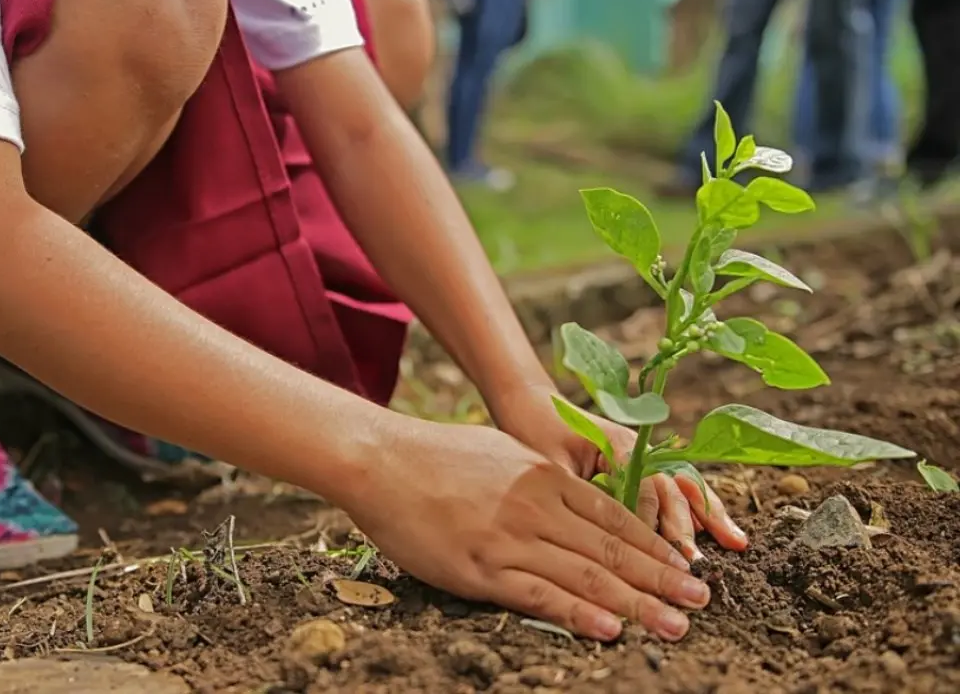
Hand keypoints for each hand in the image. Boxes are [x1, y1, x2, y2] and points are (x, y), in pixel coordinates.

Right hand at [340, 418, 711, 641]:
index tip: (685, 567)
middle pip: (613, 550)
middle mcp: (538, 507)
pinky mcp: (480, 568)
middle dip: (662, 578)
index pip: (615, 518)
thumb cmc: (437, 455)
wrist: (381, 460)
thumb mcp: (503, 453)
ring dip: (638, 603)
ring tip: (675, 624)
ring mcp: (510, 538)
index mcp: (545, 477)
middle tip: (700, 601)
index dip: (655, 546)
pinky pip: (539, 595)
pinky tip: (611, 629)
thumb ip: (542, 479)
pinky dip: (579, 614)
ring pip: (587, 576)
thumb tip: (573, 499)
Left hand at [489, 384, 747, 560]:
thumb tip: (597, 535)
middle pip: (670, 488)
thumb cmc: (534, 432)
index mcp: (617, 445)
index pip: (643, 489)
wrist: (531, 403)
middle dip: (685, 526)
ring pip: (683, 487)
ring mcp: (644, 455)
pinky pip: (677, 487)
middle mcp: (638, 449)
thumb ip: (577, 493)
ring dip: (708, 515)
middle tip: (695, 562)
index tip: (654, 556)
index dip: (649, 524)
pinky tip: (723, 531)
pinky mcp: (642, 465)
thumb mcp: (549, 465)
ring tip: (736, 543)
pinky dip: (700, 508)